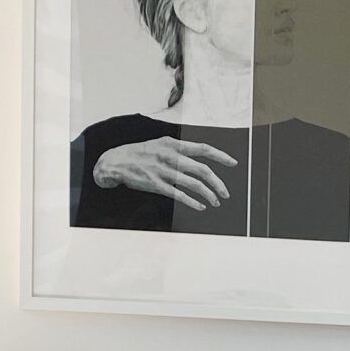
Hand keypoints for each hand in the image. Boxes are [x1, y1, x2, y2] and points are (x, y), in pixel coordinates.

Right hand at [91, 137, 236, 211]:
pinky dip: (193, 202)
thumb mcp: (161, 144)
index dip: (221, 156)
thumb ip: (180, 150)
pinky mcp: (157, 185)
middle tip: (225, 192)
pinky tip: (200, 206)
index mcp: (174, 144)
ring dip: (209, 194)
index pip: (203, 148)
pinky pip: (180, 195)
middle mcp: (171, 157)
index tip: (233, 163)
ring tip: (216, 201)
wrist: (116, 161)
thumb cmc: (141, 153)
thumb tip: (199, 155)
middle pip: (202, 170)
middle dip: (218, 183)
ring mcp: (164, 171)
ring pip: (194, 184)